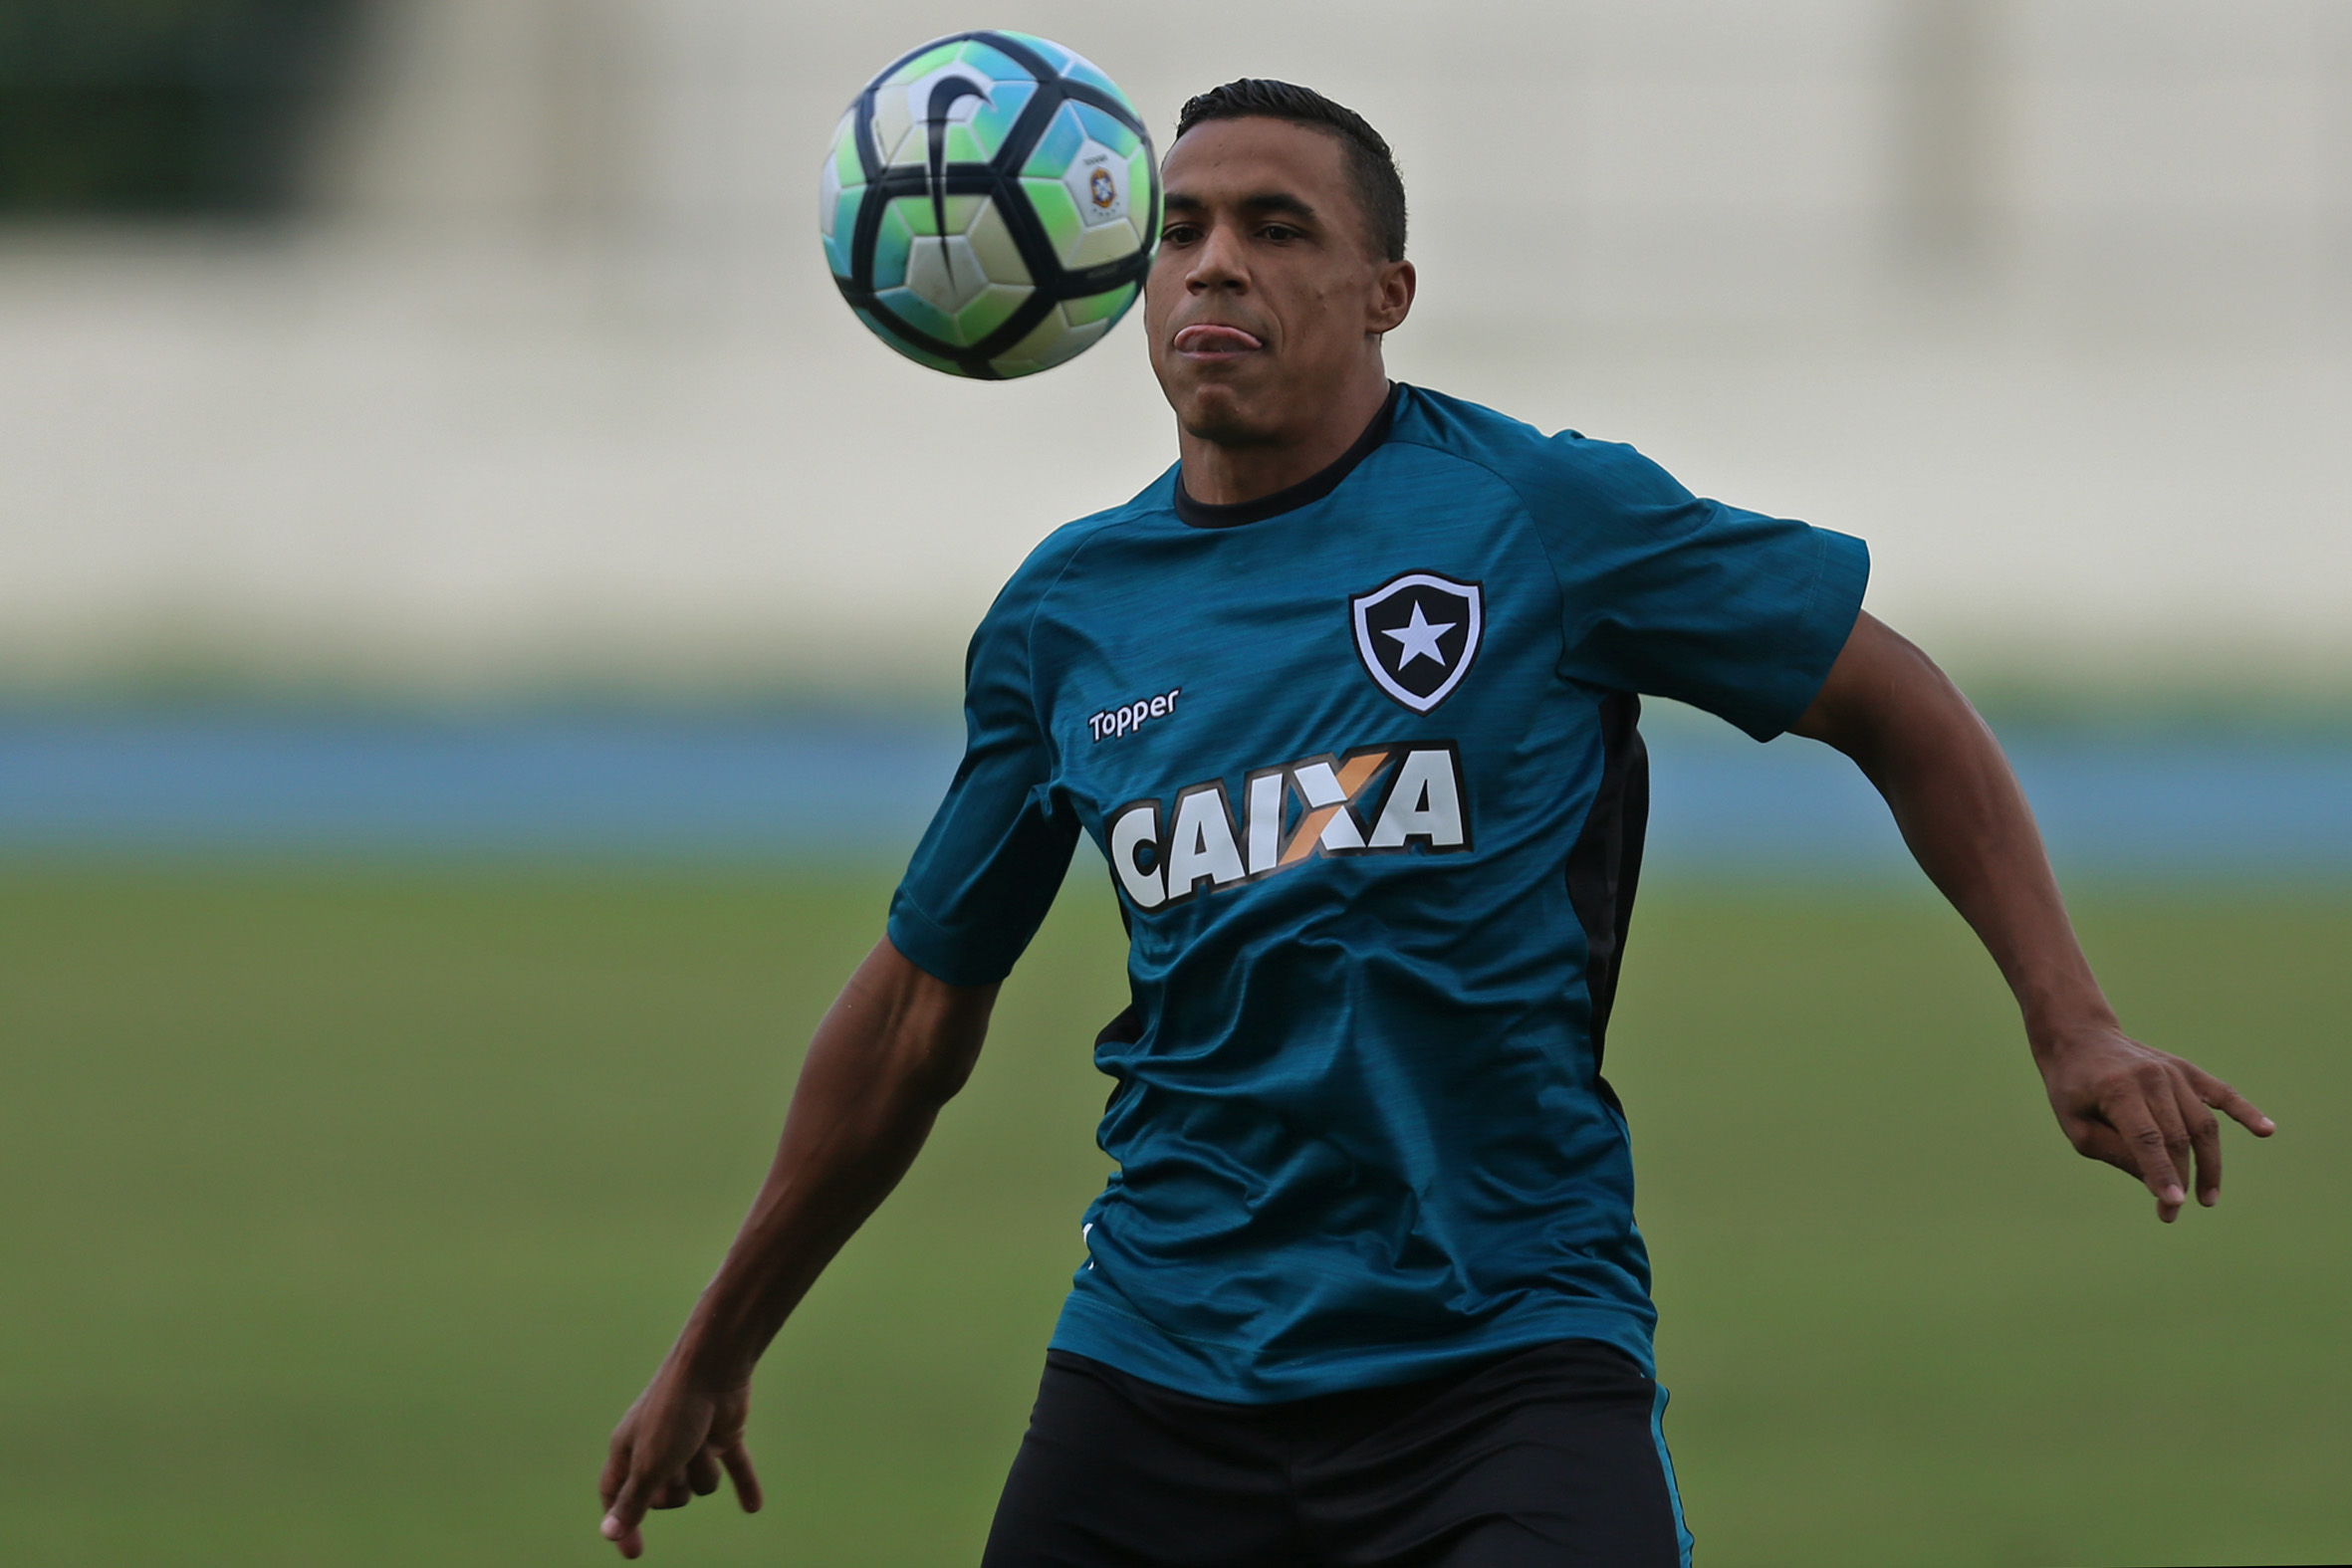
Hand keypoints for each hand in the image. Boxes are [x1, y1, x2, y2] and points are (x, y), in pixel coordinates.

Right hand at [598, 1361, 762, 1557]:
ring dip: (705, 1471)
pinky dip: (745, 1485)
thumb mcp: (649, 1464)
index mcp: (628, 1451)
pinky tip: (753, 1508)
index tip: (636, 1554)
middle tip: (678, 1463)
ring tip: (704, 1441)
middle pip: (666, 1498)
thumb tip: (608, 1533)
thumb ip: (632, 1501)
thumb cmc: (673, 1413)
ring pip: (702, 1485)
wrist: (714, 1368)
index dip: (624, 1523)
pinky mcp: (724, 1436)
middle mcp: (658, 1447)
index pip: (615, 1495)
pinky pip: (737, 1469)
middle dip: (676, 1491)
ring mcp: (692, 1443)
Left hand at [2036, 1023, 2273, 1221]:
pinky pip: (2222, 1093)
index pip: (2147, 1139)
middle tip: (2172, 1212)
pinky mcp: (2188, 1071)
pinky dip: (2245, 1111)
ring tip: (2207, 1198)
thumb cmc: (2073, 1089)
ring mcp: (2173, 1071)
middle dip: (2179, 1179)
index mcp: (2118, 1089)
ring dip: (2208, 1165)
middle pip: (2177, 1137)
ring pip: (2201, 1124)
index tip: (2173, 1205)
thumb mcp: (2077, 1126)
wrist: (2081, 1039)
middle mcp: (2151, 1077)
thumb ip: (2115, 1152)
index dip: (2162, 1174)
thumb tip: (2159, 1183)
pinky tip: (2266, 1130)